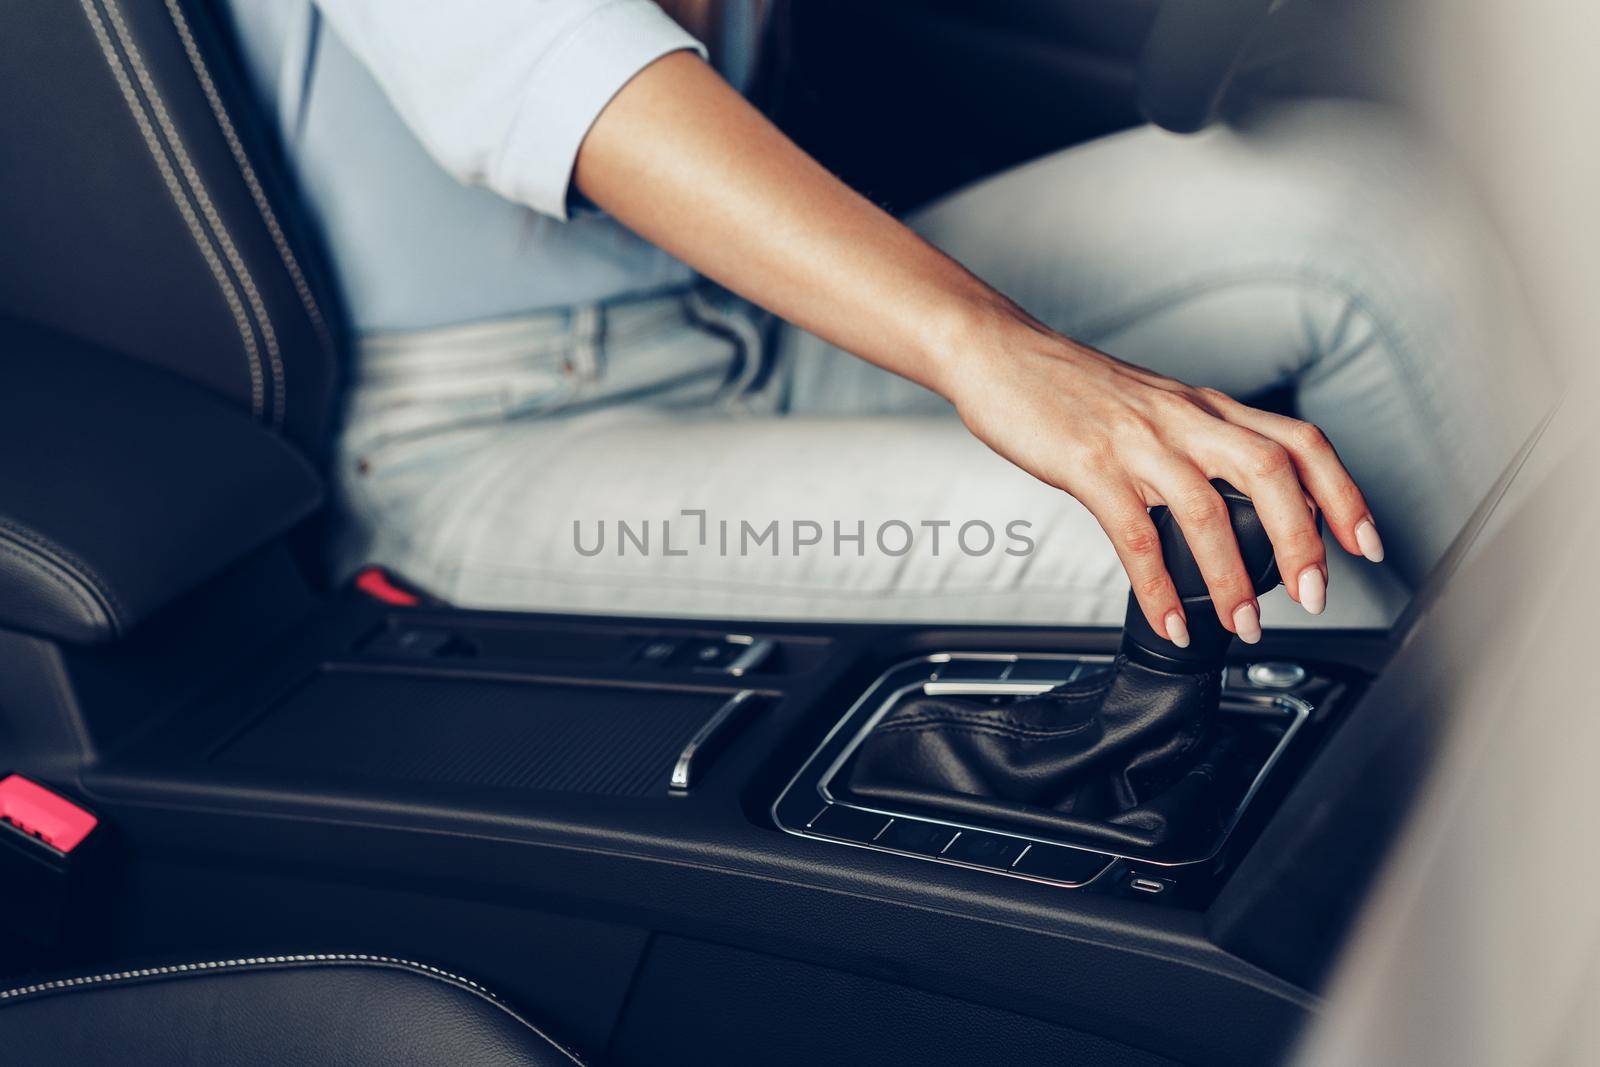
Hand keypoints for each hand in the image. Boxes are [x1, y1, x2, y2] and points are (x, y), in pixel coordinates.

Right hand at [939, 307, 1384, 645]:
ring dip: (1233, 576)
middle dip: (1305, 542)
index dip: (1343, 494)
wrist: (999, 353)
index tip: (1365, 544)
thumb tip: (1230, 505)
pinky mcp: (1088, 465)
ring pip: (1206, 509)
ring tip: (1242, 624)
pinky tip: (1169, 620)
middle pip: (1272, 473)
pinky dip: (1158, 588)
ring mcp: (1136, 441)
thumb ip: (1192, 447)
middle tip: (1314, 597)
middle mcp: (1182, 419)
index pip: (1299, 443)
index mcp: (1203, 407)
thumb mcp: (1150, 409)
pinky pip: (1134, 535)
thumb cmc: (1068, 388)